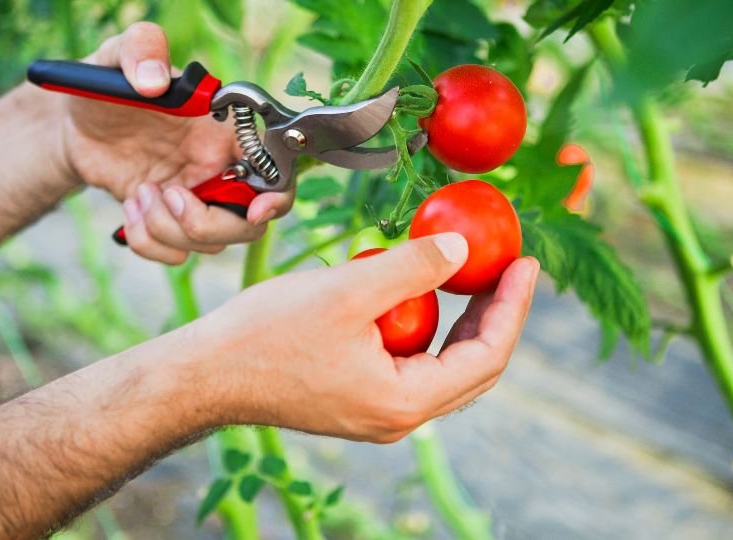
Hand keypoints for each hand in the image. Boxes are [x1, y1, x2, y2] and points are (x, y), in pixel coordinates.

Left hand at [59, 23, 293, 263]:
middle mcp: (218, 171)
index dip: (277, 197)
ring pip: (209, 244)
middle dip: (208, 224)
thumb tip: (155, 81)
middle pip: (247, 225)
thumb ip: (140, 49)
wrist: (72, 123)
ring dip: (167, 228)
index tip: (256, 209)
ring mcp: (194, 201)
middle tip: (170, 194)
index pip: (275, 171)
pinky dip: (148, 240)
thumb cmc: (105, 86)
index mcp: (223, 134)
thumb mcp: (118, 53)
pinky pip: (175, 254)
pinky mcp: (167, 222)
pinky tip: (131, 206)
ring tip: (139, 191)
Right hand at [188, 233, 539, 442]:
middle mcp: (397, 419)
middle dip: (495, 315)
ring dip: (462, 322)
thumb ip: (412, 268)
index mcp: (404, 402)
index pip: (486, 357)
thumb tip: (465, 250)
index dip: (512, 307)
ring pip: (442, 368)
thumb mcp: (348, 290)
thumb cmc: (267, 334)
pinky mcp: (356, 401)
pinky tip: (418, 294)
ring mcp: (376, 413)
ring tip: (472, 275)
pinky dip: (426, 330)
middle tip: (508, 267)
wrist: (207, 374)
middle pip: (472, 368)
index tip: (526, 263)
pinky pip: (411, 366)